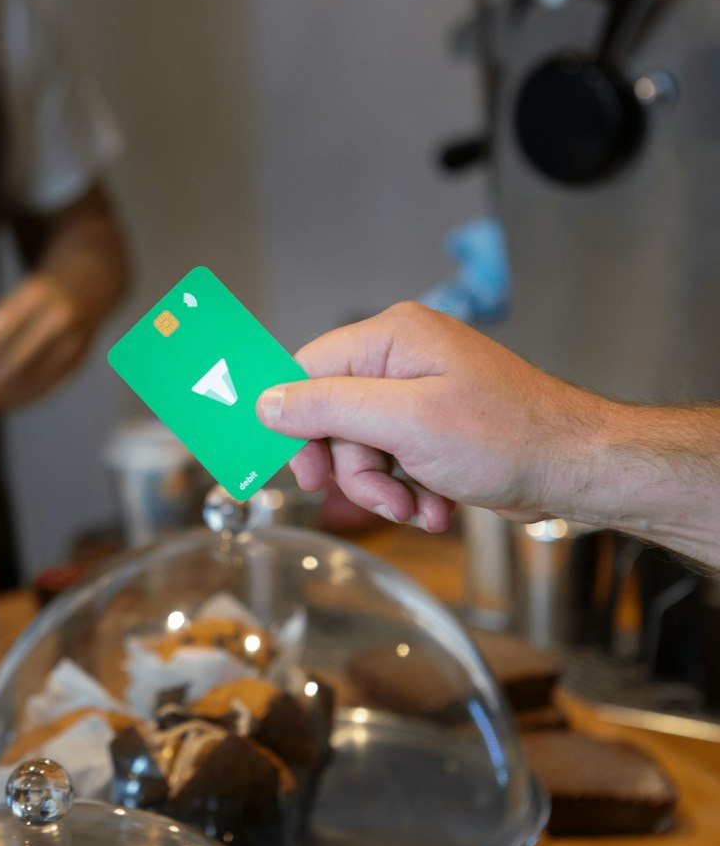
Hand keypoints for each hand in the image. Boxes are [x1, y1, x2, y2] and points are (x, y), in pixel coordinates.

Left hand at [0, 274, 92, 417]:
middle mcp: (57, 317)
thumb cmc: (42, 294)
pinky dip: (18, 400)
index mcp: (34, 295)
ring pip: (31, 379)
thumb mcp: (13, 299)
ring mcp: (74, 340)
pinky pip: (45, 386)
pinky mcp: (79, 359)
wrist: (93, 280)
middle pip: (15, 361)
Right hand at [255, 302, 608, 531]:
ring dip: (384, 488)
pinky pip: (394, 462)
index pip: (307, 371)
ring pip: (362, 450)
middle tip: (379, 497)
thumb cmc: (510, 437)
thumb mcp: (405, 422)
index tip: (303, 470)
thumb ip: (328, 407)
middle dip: (354, 469)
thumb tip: (267, 402)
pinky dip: (409, 491)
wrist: (578, 469)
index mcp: (392, 338)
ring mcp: (421, 395)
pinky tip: (436, 507)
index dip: (295, 424)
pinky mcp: (435, 429)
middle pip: (333, 418)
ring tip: (419, 507)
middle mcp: (402, 359)